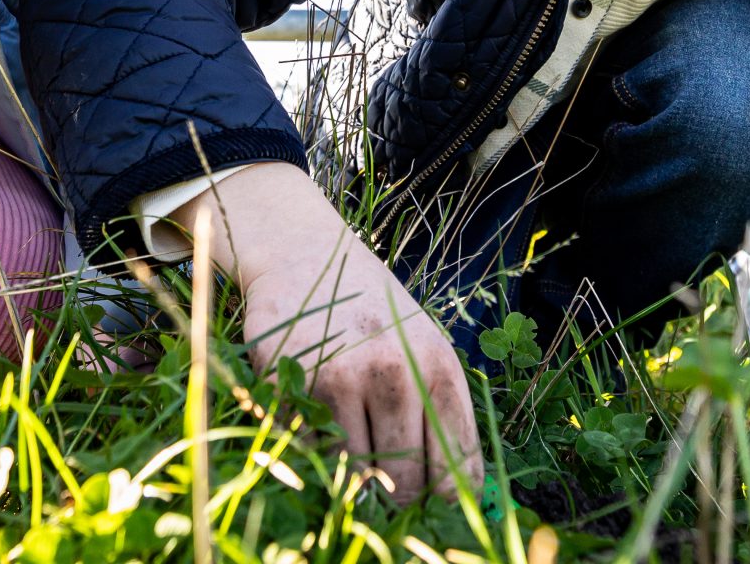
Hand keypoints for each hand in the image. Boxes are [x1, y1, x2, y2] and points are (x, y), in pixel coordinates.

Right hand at [179, 164, 482, 503]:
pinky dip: (313, 442)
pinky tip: (317, 403)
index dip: (444, 494)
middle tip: (387, 479)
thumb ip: (443, 412)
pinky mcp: (289, 382)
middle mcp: (391, 373)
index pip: (454, 469)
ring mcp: (337, 379)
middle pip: (404, 482)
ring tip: (350, 422)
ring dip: (352, 462)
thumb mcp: (425, 346)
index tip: (432, 496)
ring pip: (353, 471)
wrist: (306, 255)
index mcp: (437, 368)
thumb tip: (460, 493)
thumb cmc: (376, 312)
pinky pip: (308, 449)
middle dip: (398, 491)